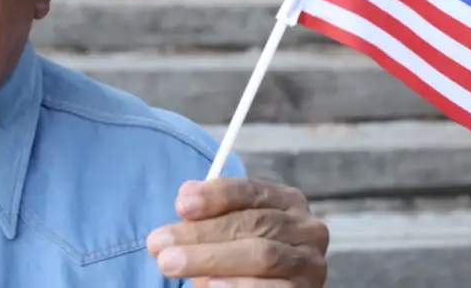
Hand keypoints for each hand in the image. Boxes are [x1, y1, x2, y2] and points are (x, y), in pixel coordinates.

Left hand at [146, 178, 328, 286]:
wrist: (262, 284)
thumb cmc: (241, 253)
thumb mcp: (229, 230)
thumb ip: (211, 215)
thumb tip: (186, 198)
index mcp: (288, 201)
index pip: (251, 191)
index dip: (216, 196)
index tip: (181, 204)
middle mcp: (307, 229)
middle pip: (253, 224)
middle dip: (202, 233)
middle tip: (159, 243)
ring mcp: (310, 264)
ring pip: (262, 255)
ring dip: (211, 259)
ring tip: (172, 264)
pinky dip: (239, 286)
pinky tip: (209, 285)